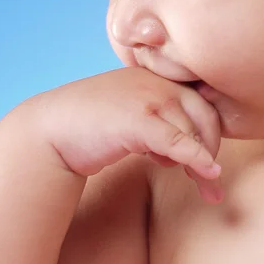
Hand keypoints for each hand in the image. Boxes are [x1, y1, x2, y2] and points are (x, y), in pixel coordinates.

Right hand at [32, 67, 222, 202]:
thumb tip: (193, 143)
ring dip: (201, 165)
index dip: (210, 131)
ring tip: (202, 187)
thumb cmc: (92, 122)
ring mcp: (147, 97)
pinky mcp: (137, 120)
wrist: (51, 128)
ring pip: (192, 133)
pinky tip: (207, 173)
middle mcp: (156, 81)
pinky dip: (196, 158)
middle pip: (205, 115)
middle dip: (212, 149)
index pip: (201, 101)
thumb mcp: (132, 109)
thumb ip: (160, 115)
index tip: (208, 159)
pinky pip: (177, 141)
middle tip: (209, 179)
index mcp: (156, 75)